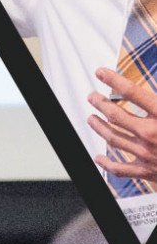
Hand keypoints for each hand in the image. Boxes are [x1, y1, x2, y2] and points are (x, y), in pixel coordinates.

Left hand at [87, 67, 156, 181]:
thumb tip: (156, 79)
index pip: (133, 92)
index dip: (113, 80)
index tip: (100, 72)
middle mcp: (153, 134)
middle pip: (116, 115)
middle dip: (100, 104)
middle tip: (92, 97)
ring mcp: (148, 154)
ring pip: (113, 137)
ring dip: (99, 126)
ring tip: (92, 118)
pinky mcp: (147, 171)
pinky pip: (120, 169)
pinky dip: (106, 163)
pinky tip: (99, 158)